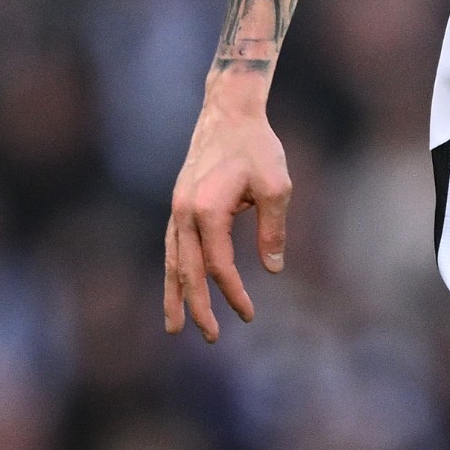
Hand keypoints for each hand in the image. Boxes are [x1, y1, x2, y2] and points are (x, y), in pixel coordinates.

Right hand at [161, 93, 290, 341]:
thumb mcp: (277, 186)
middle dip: (197, 307)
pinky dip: (173, 271)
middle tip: (210, 338)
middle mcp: (184, 212)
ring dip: (174, 295)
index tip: (248, 314)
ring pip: (172, 261)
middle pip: (188, 271)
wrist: (229, 111)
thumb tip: (272, 269)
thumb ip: (273, 229)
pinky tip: (177, 288)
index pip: (218, 264)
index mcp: (207, 209)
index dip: (233, 293)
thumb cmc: (257, 146)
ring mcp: (177, 208)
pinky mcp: (179, 204)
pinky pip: (173, 247)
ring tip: (174, 327)